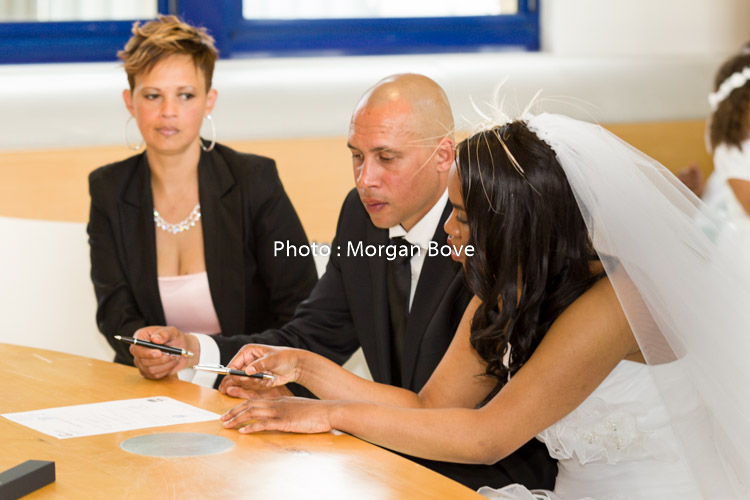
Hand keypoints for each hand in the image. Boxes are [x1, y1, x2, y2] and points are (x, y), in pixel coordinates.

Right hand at [131, 326, 197, 379]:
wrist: (181, 348)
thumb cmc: (174, 338)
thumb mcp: (172, 332)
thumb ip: (164, 333)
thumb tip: (155, 339)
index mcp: (140, 337)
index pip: (135, 348)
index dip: (146, 353)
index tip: (159, 353)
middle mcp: (138, 351)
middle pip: (143, 361)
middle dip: (161, 359)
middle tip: (173, 354)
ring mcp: (141, 363)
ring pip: (150, 370)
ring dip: (166, 364)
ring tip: (174, 357)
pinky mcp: (147, 372)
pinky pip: (155, 375)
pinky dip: (166, 370)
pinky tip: (171, 363)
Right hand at [218, 344, 304, 395]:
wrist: (295, 366)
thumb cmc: (285, 357)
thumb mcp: (272, 359)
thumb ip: (259, 365)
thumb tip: (248, 371)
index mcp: (247, 352)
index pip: (233, 365)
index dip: (235, 374)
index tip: (243, 378)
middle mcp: (247, 362)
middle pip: (237, 376)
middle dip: (249, 380)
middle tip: (260, 377)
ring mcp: (252, 372)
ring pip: (246, 383)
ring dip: (257, 382)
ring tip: (268, 375)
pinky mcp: (257, 380)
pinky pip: (254, 387)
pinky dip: (262, 385)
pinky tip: (270, 378)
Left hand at [221, 396, 335, 433]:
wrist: (328, 411)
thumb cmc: (316, 411)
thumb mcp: (298, 408)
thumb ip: (287, 410)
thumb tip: (280, 416)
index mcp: (279, 399)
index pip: (255, 400)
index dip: (241, 405)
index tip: (231, 411)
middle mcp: (277, 403)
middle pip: (249, 405)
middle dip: (233, 412)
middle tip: (222, 418)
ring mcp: (280, 412)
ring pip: (252, 413)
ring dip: (237, 419)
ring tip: (226, 425)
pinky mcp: (284, 421)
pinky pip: (264, 424)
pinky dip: (251, 427)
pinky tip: (243, 431)